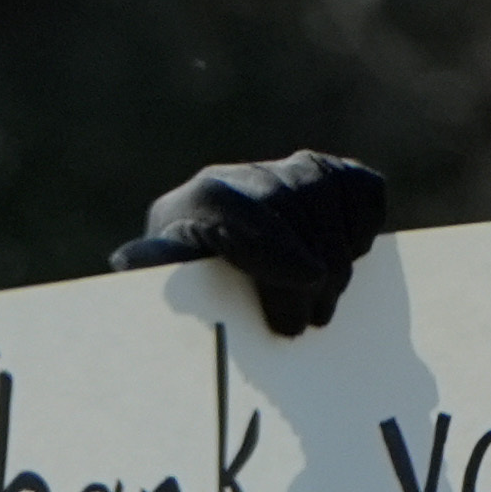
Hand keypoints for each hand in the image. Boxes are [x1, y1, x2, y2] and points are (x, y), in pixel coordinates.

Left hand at [109, 152, 388, 336]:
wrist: (223, 273)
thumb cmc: (196, 299)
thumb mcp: (170, 294)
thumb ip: (160, 275)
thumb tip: (130, 259)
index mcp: (193, 206)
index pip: (233, 209)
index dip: (274, 242)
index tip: (306, 279)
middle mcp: (238, 177)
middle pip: (287, 206)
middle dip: (310, 270)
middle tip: (310, 321)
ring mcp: (286, 170)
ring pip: (326, 195)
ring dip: (337, 257)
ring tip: (322, 305)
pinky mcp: (329, 172)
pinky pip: (360, 189)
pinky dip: (361, 226)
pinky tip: (343, 258)